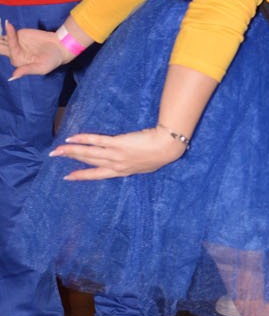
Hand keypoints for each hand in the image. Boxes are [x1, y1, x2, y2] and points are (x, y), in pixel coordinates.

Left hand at [4, 21, 67, 77]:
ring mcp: (15, 43)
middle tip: (0, 38)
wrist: (59, 47)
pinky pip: (9, 32)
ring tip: (5, 27)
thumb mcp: (40, 68)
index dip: (10, 43)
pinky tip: (7, 24)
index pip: (10, 51)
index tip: (11, 32)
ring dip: (1, 36)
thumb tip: (12, 77)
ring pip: (2, 39)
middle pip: (1, 48)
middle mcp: (14, 52)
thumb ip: (26, 70)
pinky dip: (7, 29)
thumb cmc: (51, 60)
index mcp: (18, 61)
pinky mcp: (19, 34)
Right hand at [52, 126, 187, 179]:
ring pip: (88, 154)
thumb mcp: (146, 166)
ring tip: (58, 150)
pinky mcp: (117, 143)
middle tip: (56, 156)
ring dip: (71, 151)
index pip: (97, 174)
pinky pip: (96, 141)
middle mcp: (116, 165)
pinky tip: (72, 139)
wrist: (167, 147)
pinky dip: (83, 140)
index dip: (82, 175)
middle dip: (71, 160)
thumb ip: (134, 165)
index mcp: (122, 171)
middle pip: (89, 162)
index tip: (68, 177)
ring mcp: (115, 154)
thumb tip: (130, 162)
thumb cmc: (161, 155)